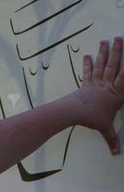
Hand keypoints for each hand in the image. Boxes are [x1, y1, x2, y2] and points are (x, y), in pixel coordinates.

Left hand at [77, 37, 123, 153]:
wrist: (72, 112)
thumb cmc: (92, 119)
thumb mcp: (105, 129)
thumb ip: (112, 140)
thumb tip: (116, 154)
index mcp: (116, 94)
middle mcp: (107, 85)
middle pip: (114, 65)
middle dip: (117, 51)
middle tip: (119, 37)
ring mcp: (95, 83)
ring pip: (101, 65)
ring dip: (103, 52)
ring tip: (105, 40)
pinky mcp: (85, 84)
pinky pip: (87, 72)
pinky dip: (87, 64)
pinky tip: (87, 55)